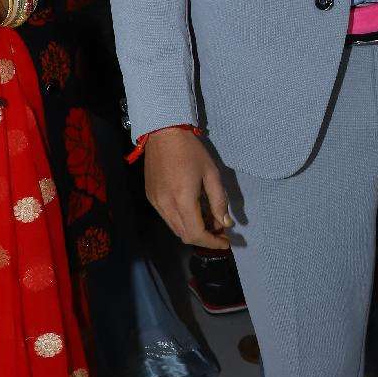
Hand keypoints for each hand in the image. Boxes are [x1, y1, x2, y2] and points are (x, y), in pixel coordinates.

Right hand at [144, 129, 232, 249]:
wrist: (163, 133)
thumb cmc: (191, 151)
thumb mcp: (212, 174)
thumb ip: (219, 201)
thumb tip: (225, 223)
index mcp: (182, 200)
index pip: (196, 234)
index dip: (212, 242)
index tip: (226, 242)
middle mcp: (165, 206)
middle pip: (185, 235)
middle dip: (205, 238)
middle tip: (221, 231)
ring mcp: (155, 203)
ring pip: (175, 228)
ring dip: (193, 230)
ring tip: (210, 221)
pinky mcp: (151, 197)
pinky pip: (167, 218)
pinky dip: (182, 221)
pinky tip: (193, 211)